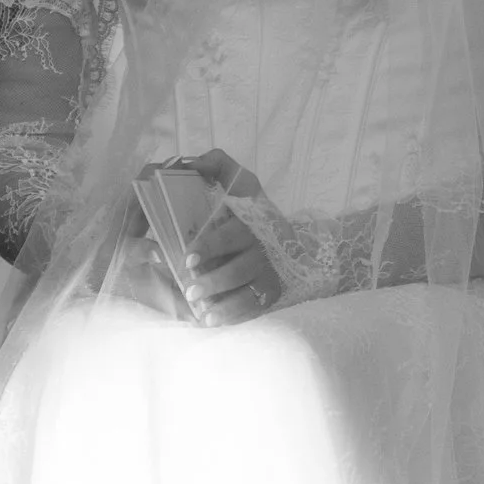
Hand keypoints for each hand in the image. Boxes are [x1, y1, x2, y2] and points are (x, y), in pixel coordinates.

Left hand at [171, 148, 286, 328]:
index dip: (210, 246)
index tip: (188, 258)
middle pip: (240, 269)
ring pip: (248, 293)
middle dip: (214, 280)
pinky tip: (211, 321)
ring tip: (200, 312)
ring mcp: (270, 275)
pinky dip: (233, 317)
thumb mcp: (242, 182)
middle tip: (189, 289)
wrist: (294, 240)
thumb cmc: (255, 210)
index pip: (232, 235)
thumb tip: (191, 162)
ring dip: (223, 304)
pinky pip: (254, 309)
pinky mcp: (272, 294)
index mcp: (253, 224)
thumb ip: (218, 165)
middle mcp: (264, 251)